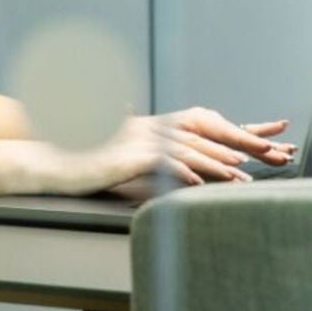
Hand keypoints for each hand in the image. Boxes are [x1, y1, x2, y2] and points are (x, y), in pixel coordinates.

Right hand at [37, 111, 294, 196]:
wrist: (55, 165)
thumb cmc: (88, 165)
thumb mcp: (125, 160)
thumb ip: (151, 159)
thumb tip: (183, 170)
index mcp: (151, 128)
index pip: (197, 130)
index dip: (226, 136)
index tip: (254, 146)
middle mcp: (148, 129)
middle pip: (199, 138)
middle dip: (232, 148)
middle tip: (256, 159)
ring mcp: (138, 141)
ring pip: (185, 150)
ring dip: (214, 162)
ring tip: (238, 174)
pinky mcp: (127, 157)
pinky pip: (160, 163)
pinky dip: (181, 172)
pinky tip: (198, 182)